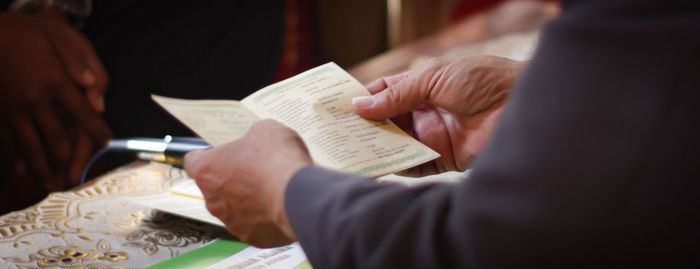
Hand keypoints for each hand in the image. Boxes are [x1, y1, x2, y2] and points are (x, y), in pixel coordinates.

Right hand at [0, 10, 110, 189]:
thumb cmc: (26, 31)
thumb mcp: (59, 36)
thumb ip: (81, 63)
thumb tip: (97, 96)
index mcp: (57, 82)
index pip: (84, 114)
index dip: (97, 131)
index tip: (106, 144)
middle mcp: (36, 100)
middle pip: (57, 138)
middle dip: (69, 162)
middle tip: (76, 179)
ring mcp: (13, 108)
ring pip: (31, 145)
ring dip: (43, 168)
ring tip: (52, 185)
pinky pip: (7, 139)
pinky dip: (16, 157)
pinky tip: (22, 171)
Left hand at [184, 120, 311, 246]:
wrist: (300, 195)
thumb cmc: (278, 162)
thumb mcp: (265, 130)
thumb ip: (252, 136)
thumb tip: (257, 141)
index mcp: (207, 170)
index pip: (193, 161)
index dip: (209, 155)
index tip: (222, 153)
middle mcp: (213, 200)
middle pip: (216, 186)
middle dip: (233, 178)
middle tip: (256, 168)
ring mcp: (232, 221)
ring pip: (235, 208)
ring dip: (248, 198)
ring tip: (273, 187)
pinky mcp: (252, 236)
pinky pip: (255, 224)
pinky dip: (264, 216)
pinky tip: (280, 204)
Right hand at [352, 56, 523, 175]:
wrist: (522, 106)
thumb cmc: (484, 80)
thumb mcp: (434, 78)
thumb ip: (397, 95)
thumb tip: (360, 105)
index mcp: (423, 86)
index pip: (385, 92)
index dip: (362, 98)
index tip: (337, 107)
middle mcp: (425, 111)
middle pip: (386, 120)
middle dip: (364, 126)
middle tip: (337, 134)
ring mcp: (433, 135)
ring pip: (395, 143)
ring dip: (375, 147)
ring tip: (349, 151)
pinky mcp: (443, 158)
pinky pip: (413, 164)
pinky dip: (395, 165)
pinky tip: (376, 165)